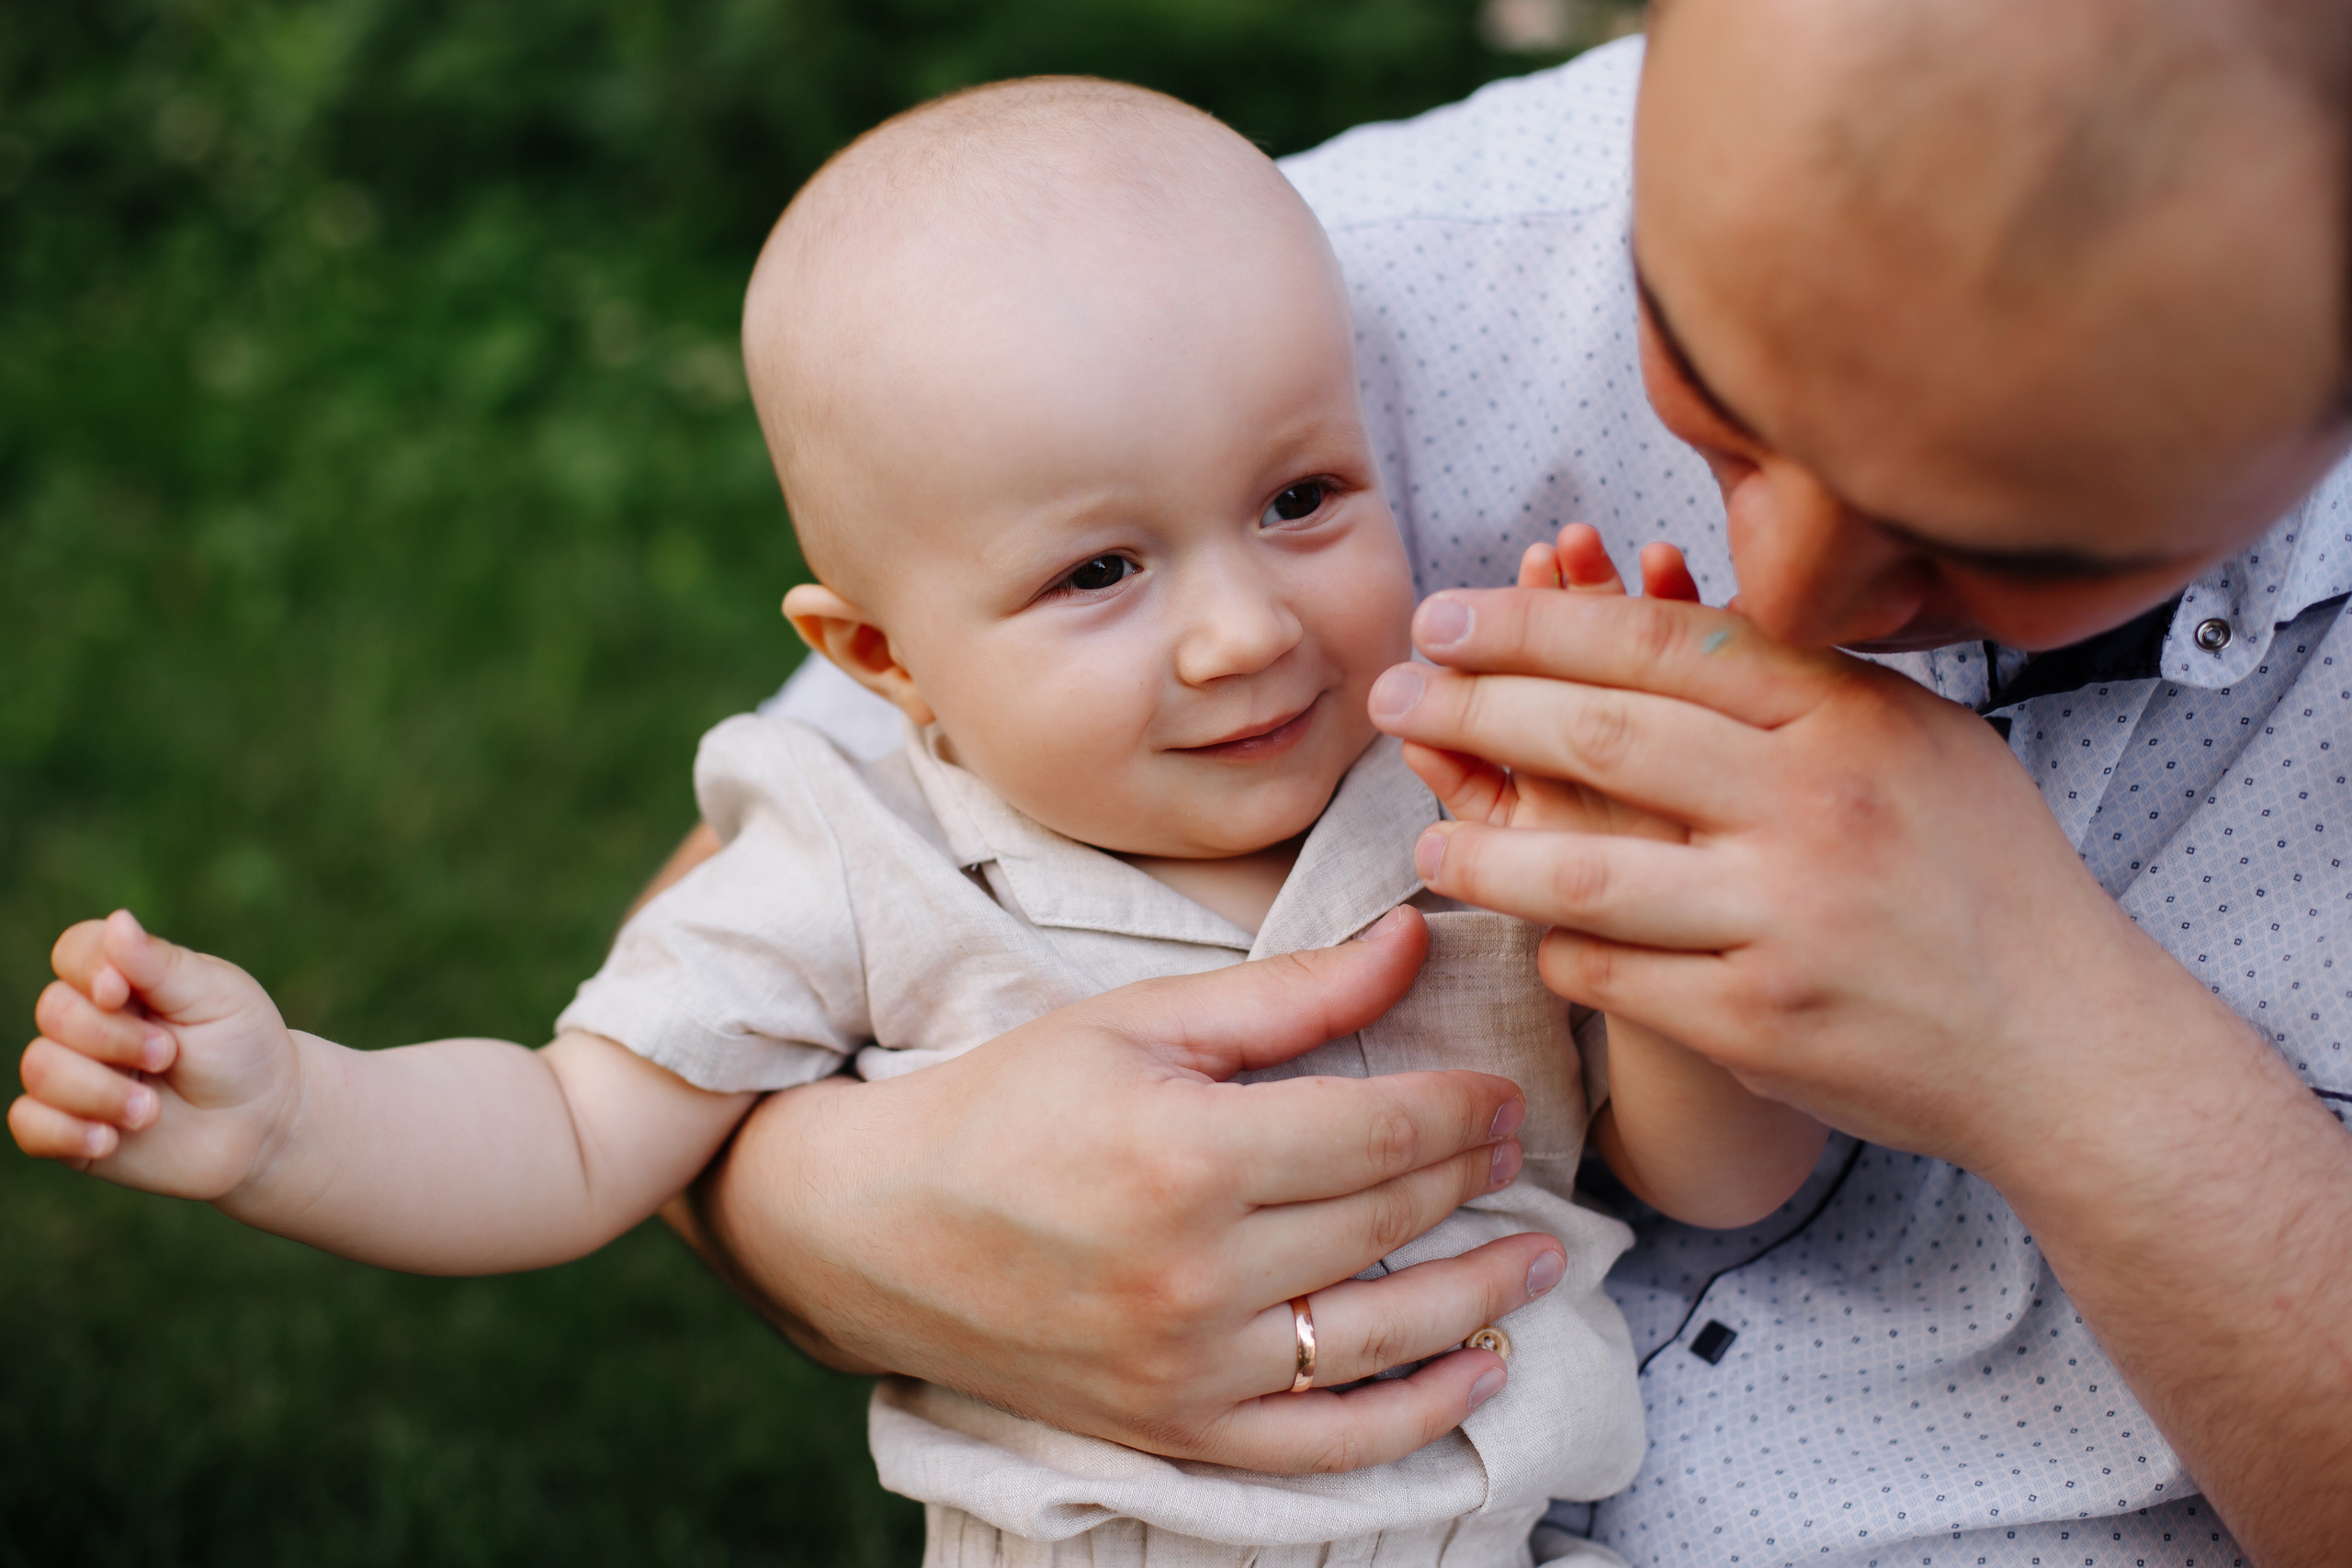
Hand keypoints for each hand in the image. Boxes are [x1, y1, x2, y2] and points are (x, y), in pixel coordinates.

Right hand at [11, 909, 302, 1198]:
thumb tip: (118, 921)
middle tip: (168, 1055)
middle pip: (54, 1011)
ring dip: (100, 1091)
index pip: (74, 951)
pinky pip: (29, 1124)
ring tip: (150, 1110)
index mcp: (125, 977)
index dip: (87, 969)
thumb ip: (161, 965)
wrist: (263, 1123)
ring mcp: (75, 1074)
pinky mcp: (69, 1128)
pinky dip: (66, 1132)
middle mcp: (89, 1022)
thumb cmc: (243, 1048)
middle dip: (113, 1038)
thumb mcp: (217, 997)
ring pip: (39, 1068)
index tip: (120, 992)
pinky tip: (111, 1138)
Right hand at [691, 906, 1571, 1473]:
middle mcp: (1196, 1272)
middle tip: (1524, 1151)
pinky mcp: (1175, 1431)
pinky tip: (1476, 1375)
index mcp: (1187, 1154)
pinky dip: (1415, 1419)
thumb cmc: (1006, 1103)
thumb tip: (1411, 944)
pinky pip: (1325, 1446)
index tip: (1505, 1094)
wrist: (876, 1226)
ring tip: (1542, 1262)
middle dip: (1474, 1181)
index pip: (1377, 1134)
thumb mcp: (1138, 1020)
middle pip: (1386, 1225)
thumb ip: (1288, 993)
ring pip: (1379, 1339)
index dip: (1460, 1111)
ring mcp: (1188, 1366)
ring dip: (1480, 1299)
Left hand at [1367, 585, 2238, 1173]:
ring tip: (1429, 835)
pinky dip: (1559, 952)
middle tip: (1393, 694)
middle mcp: (1814, 808)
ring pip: (1583, 873)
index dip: (1532, 624)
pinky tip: (1533, 936)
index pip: (1658, 645)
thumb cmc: (1983, 876)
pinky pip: (1614, 976)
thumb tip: (1653, 607)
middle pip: (1601, 738)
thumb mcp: (1915, 742)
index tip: (1445, 614)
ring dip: (1484, 850)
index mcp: (1847, 719)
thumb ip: (1796, 684)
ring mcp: (1784, 920)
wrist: (2066, 1045)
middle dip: (1473, 709)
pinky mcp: (1759, 1024)